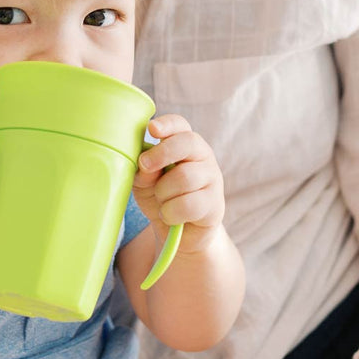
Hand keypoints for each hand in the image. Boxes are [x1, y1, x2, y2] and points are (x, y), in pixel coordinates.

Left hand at [133, 114, 224, 253]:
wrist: (181, 234)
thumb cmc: (162, 198)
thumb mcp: (144, 183)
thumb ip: (143, 171)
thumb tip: (145, 166)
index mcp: (184, 144)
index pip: (181, 125)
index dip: (167, 124)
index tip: (151, 129)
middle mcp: (203, 156)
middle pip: (187, 143)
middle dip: (162, 153)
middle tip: (145, 165)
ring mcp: (212, 179)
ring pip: (185, 177)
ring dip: (164, 192)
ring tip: (161, 201)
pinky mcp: (215, 204)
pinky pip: (189, 204)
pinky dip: (171, 212)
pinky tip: (169, 215)